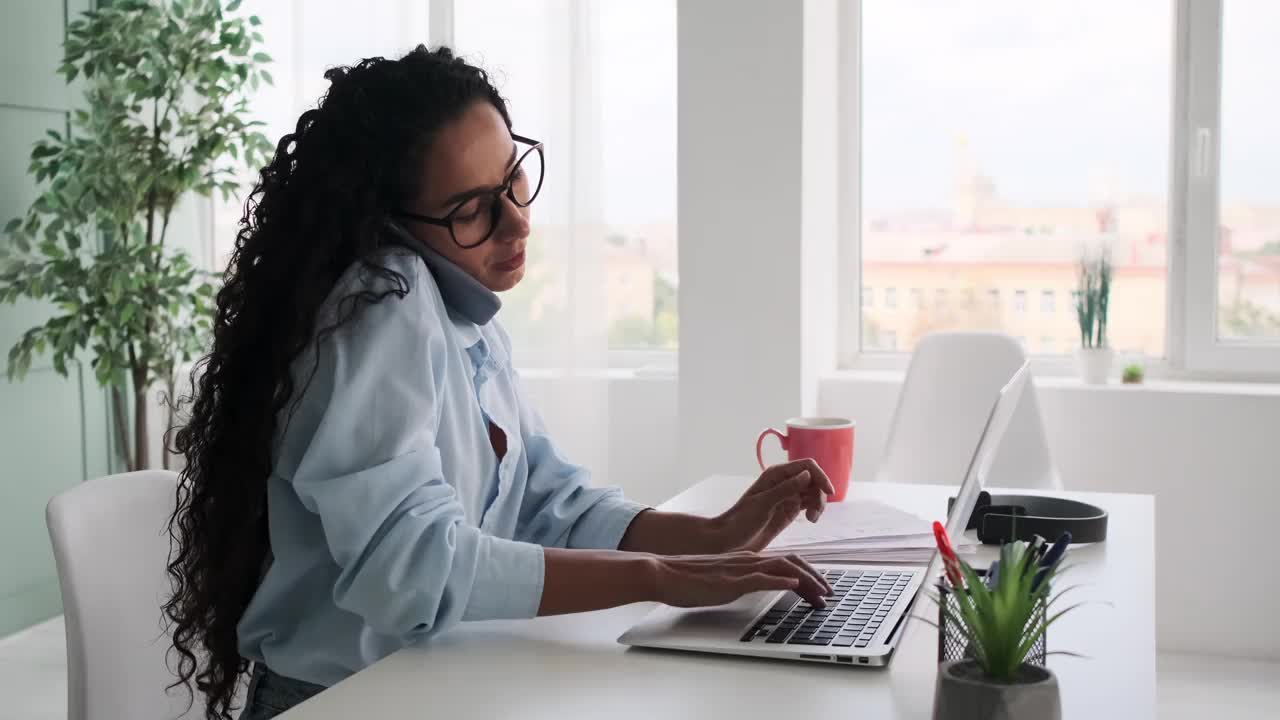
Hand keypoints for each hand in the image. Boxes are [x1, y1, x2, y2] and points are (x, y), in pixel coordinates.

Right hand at [649, 552, 831, 607]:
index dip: (807, 574)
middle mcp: (748, 560)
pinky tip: (792, 586)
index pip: (785, 562)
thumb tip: (755, 587)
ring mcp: (740, 569)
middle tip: (830, 595)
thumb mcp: (721, 580)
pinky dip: (779, 581)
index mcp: (746, 560)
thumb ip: (740, 581)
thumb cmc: (687, 579)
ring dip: (806, 581)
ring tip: (821, 595)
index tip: (820, 589)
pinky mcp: (730, 581)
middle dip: (816, 578)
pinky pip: (760, 579)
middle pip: (792, 563)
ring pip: (782, 569)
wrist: (663, 573)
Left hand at [708, 459, 834, 552]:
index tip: (829, 492)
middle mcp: (783, 482)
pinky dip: (814, 510)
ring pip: (813, 493)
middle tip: (814, 513)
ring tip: (812, 519)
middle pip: (814, 480)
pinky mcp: (789, 510)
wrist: (729, 540)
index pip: (807, 466)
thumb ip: (785, 489)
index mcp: (775, 474)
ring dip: (818, 504)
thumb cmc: (740, 521)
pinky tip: (811, 520)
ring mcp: (787, 496)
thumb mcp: (763, 504)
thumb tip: (807, 475)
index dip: (820, 476)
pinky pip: (809, 504)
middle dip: (819, 494)